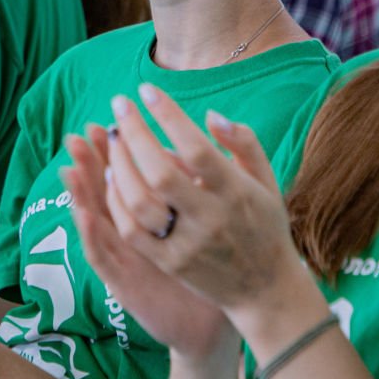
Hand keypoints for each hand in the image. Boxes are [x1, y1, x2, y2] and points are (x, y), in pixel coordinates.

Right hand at [61, 122, 237, 361]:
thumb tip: (185, 150)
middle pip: (104, 193)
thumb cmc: (212, 273)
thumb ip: (195, 188)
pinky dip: (91, 236)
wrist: (211, 327)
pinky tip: (83, 214)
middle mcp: (131, 236)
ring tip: (69, 166)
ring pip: (96, 222)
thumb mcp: (202, 225)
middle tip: (78, 135)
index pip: (126, 178)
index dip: (112, 153)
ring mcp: (124, 260)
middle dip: (91, 164)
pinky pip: (102, 259)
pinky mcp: (122, 286)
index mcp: (149, 218)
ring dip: (81, 195)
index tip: (105, 124)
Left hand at [103, 84, 304, 314]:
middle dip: (134, 133)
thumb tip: (210, 114)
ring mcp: (187, 244)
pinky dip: (116, 201)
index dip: (168, 116)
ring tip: (114, 140)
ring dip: (120, 166)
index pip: (196, 148)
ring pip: (140, 203)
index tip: (147, 90)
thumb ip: (243, 142)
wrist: (265, 289)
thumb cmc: (264, 224)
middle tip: (119, 104)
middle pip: (160, 173)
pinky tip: (112, 177)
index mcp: (236, 192)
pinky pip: (132, 231)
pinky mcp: (169, 263)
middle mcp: (211, 218)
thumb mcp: (266, 179)